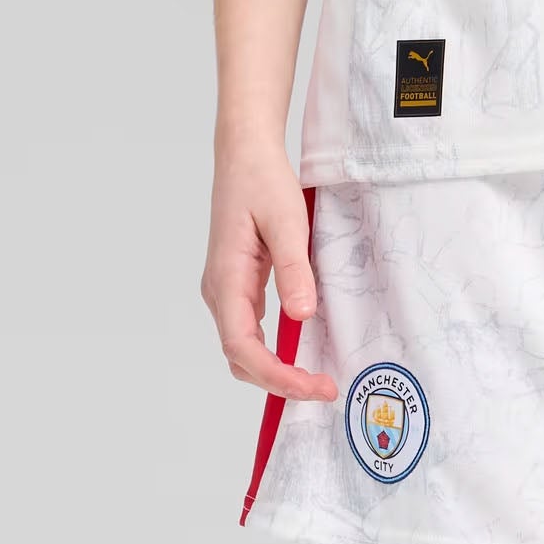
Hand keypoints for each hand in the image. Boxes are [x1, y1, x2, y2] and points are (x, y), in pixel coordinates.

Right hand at [200, 141, 337, 400]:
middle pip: (241, 359)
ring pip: (244, 351)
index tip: (315, 386)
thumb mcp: (286, 221)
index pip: (243, 348)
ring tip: (316, 380)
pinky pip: (251, 333)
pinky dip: (273, 354)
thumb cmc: (262, 181)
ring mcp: (226, 291)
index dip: (277, 375)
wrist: (245, 153)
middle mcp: (219, 292)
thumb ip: (293, 269)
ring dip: (276, 372)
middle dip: (280, 382)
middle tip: (324, 390)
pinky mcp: (239, 287)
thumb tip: (301, 314)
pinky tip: (301, 356)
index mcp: (226, 279)